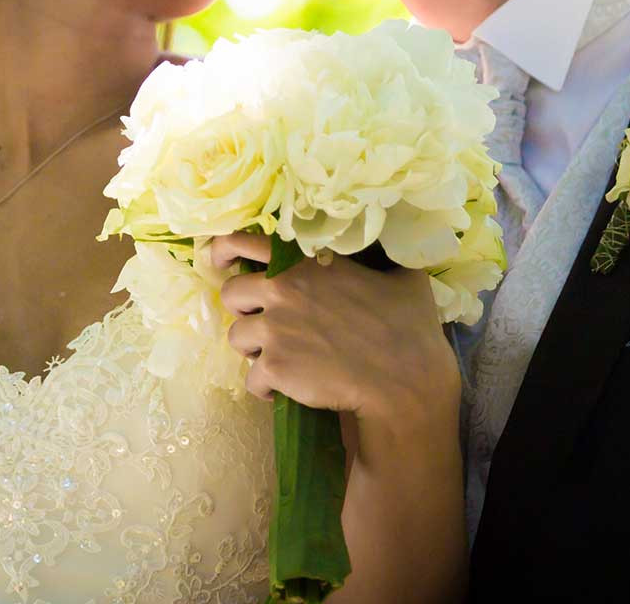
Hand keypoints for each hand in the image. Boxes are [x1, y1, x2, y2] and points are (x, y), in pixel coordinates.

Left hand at [207, 232, 459, 429]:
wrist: (404, 380)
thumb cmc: (409, 327)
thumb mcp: (402, 275)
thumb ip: (382, 254)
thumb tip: (389, 239)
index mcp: (306, 261)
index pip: (244, 242)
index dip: (224, 251)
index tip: (220, 263)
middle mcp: (283, 289)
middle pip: (231, 294)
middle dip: (244, 310)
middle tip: (266, 325)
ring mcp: (275, 329)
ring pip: (237, 338)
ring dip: (254, 350)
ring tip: (280, 360)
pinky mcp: (274, 367)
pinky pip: (251, 378)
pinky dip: (265, 386)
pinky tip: (284, 390)